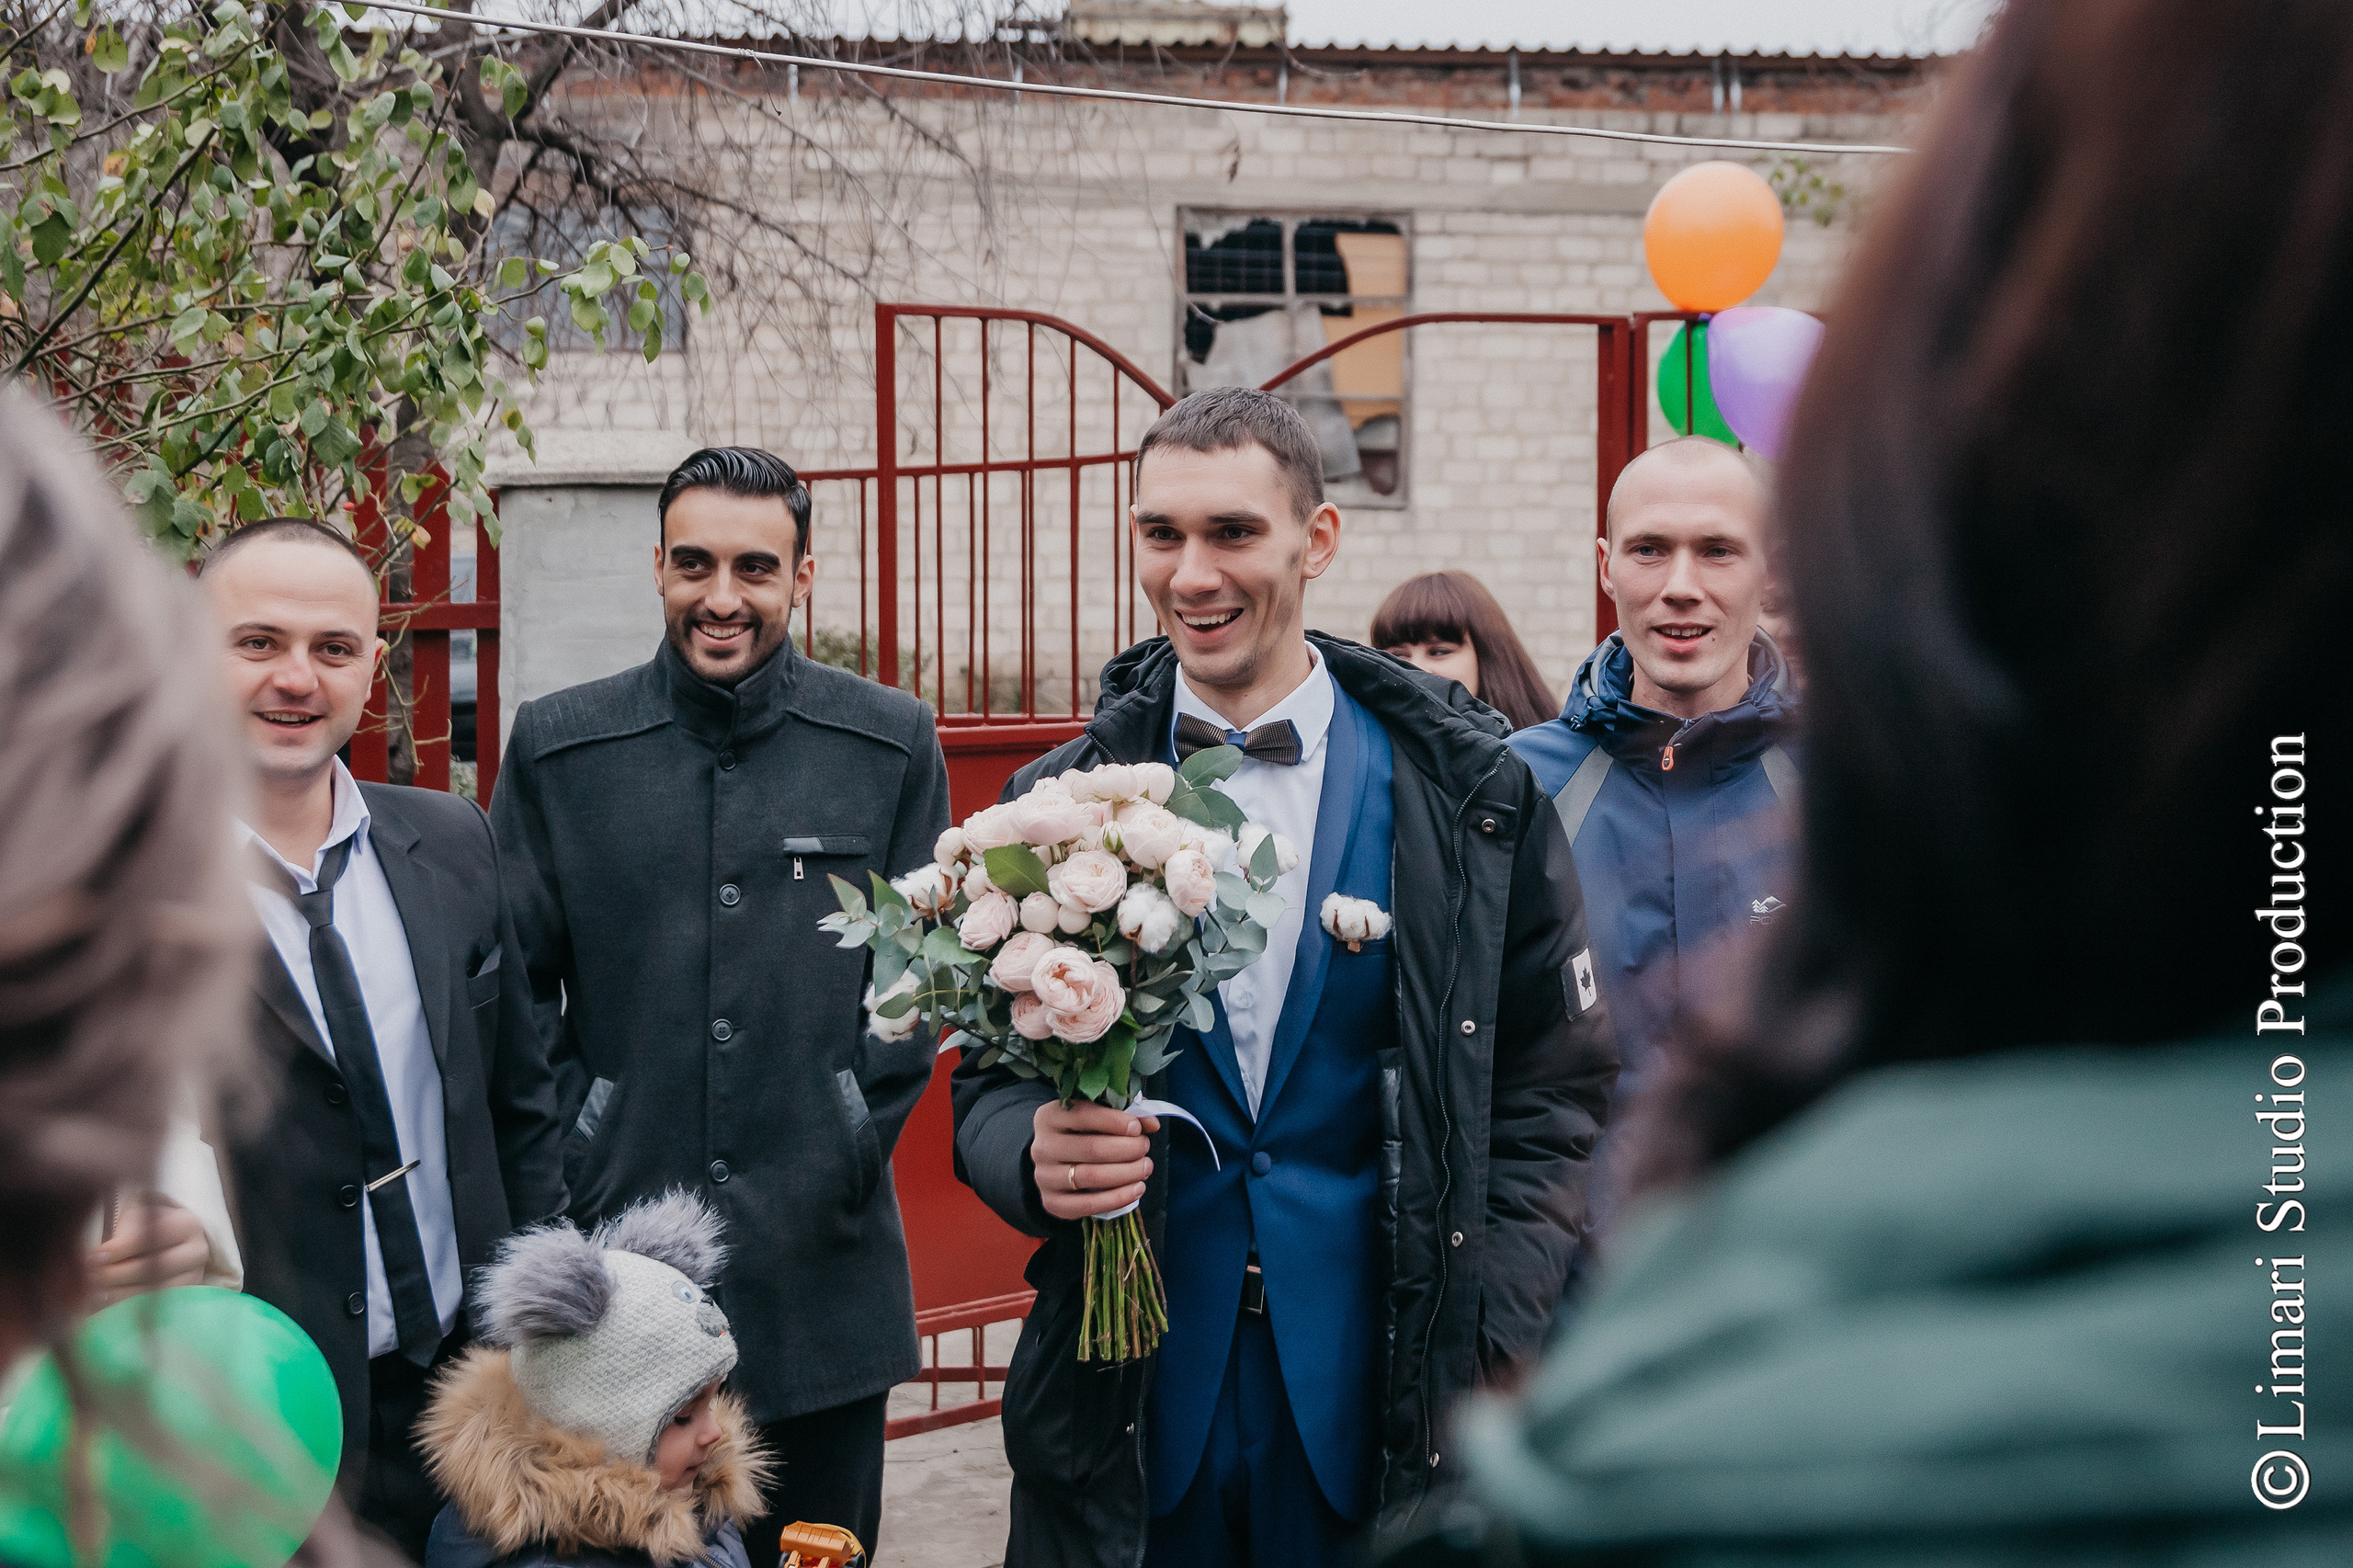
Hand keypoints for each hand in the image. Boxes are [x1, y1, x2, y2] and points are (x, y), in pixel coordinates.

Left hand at [88, 1194, 209, 1304]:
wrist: (165, 1244)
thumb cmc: (144, 1228)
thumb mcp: (135, 1220)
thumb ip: (122, 1235)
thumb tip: (99, 1258)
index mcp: (187, 1224)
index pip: (155, 1236)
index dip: (121, 1248)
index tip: (93, 1257)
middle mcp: (197, 1251)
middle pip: (156, 1266)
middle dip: (118, 1273)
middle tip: (90, 1276)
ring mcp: (195, 1277)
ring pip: (155, 1290)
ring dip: (119, 1292)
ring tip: (94, 1289)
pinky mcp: (185, 1298)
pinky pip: (154, 1306)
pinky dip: (127, 1305)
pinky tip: (108, 1299)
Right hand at [1031, 1100, 1160, 1220]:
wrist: (1057, 1164)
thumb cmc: (1084, 1133)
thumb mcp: (1100, 1115)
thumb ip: (1126, 1112)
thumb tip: (1152, 1123)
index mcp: (1049, 1116)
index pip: (1083, 1115)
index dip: (1114, 1121)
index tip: (1137, 1128)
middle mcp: (1042, 1147)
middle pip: (1091, 1148)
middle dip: (1127, 1148)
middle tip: (1145, 1147)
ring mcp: (1044, 1177)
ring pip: (1091, 1177)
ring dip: (1127, 1173)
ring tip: (1145, 1167)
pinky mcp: (1052, 1203)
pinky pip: (1089, 1205)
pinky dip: (1118, 1198)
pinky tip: (1137, 1189)